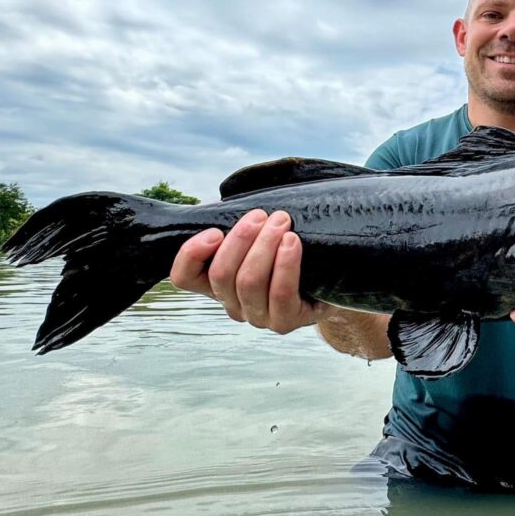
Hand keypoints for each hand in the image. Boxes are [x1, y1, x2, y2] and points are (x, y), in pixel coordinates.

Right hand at [169, 208, 325, 333]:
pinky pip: (280, 294)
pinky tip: (292, 242)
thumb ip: (243, 223)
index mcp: (217, 283)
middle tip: (261, 215)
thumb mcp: (261, 235)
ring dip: (264, 246)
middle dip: (241, 238)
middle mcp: (232, 303)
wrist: (330, 281)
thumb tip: (231, 194)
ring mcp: (257, 316)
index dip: (191, 254)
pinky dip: (285, 265)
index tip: (215, 230)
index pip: (184, 277)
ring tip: (282, 221)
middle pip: (221, 274)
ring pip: (248, 282)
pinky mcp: (285, 321)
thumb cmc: (290, 250)